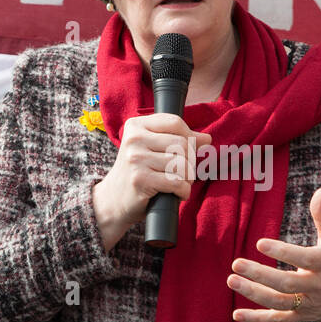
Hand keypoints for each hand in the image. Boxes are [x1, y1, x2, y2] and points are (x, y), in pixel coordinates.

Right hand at [93, 113, 211, 250]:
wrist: (114, 199)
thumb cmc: (137, 172)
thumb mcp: (152, 149)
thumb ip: (177, 140)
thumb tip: (206, 138)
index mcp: (135, 126)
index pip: (174, 122)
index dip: (189, 136)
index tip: (188, 150)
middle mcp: (134, 139)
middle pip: (181, 143)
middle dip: (190, 161)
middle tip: (183, 172)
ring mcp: (136, 159)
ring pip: (181, 163)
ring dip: (188, 178)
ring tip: (179, 182)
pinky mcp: (141, 179)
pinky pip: (177, 182)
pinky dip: (183, 191)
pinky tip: (177, 193)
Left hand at [227, 188, 320, 321]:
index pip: (302, 258)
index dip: (282, 251)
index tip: (259, 243)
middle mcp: (317, 286)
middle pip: (286, 283)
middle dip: (260, 275)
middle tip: (235, 263)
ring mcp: (310, 303)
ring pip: (280, 302)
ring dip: (254, 294)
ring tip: (232, 280)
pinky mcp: (304, 315)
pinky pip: (279, 319)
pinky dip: (258, 319)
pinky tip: (236, 314)